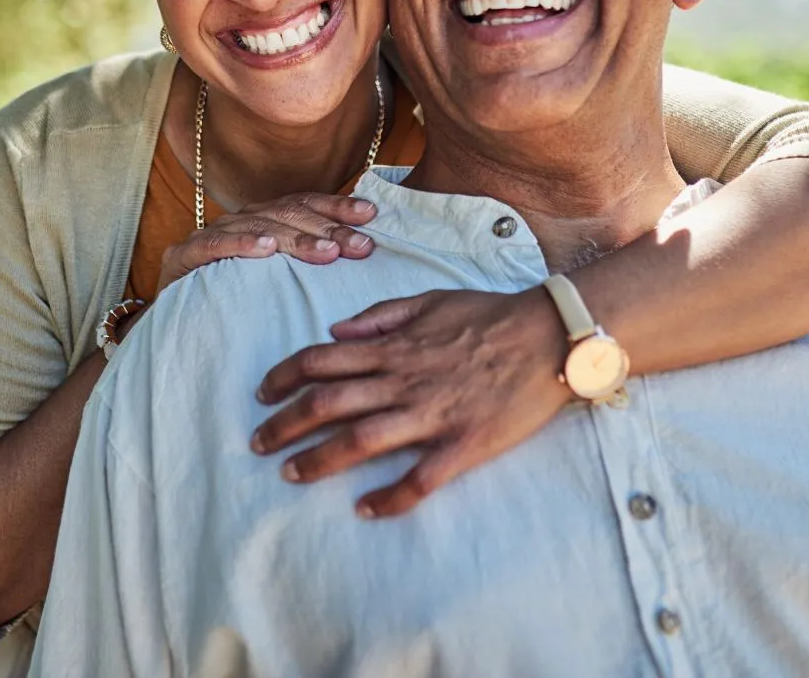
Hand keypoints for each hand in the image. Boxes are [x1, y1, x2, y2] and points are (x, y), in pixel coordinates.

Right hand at [157, 193, 376, 291]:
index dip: (336, 207)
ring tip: (326, 252)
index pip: (303, 204)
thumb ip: (308, 262)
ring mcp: (208, 236)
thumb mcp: (278, 281)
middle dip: (327, 228)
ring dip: (295, 238)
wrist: (178, 329)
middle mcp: (237, 221)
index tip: (371, 215)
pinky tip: (265, 248)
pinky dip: (240, 245)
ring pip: (257, 227)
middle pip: (287, 214)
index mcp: (261, 220)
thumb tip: (361, 249)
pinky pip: (213, 246)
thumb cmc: (236, 305)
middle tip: (360, 245)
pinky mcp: (181, 257)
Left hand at [251, 286, 573, 517]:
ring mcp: (431, 414)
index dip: (284, 377)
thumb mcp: (429, 300)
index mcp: (393, 347)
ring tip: (291, 474)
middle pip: (327, 403)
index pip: (321, 360)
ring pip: (360, 440)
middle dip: (285, 424)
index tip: (262, 394)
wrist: (550, 336)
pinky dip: (389, 497)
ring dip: (319, 460)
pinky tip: (365, 509)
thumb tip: (335, 333)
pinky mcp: (463, 444)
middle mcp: (403, 380)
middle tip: (258, 444)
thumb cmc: (490, 315)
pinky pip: (419, 478)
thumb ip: (380, 317)